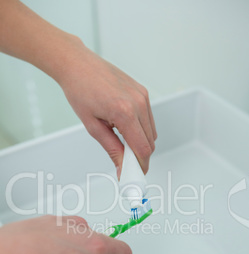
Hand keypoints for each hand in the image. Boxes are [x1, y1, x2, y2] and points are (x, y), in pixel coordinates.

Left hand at [58, 42, 156, 175]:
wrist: (77, 64)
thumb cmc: (80, 91)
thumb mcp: (93, 126)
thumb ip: (112, 149)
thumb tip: (122, 168)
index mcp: (125, 112)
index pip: (143, 149)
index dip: (140, 166)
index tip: (133, 175)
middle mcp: (139, 103)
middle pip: (151, 143)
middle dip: (140, 156)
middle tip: (125, 161)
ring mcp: (143, 96)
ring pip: (152, 132)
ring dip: (141, 142)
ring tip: (120, 139)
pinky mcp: (143, 92)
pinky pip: (149, 119)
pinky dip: (141, 128)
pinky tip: (125, 125)